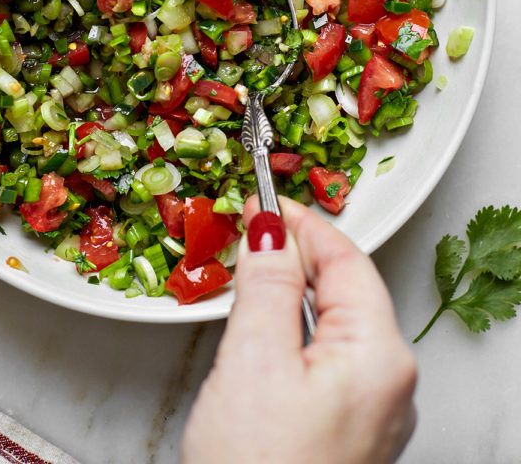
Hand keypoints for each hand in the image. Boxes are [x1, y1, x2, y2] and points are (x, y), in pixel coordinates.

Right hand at [182, 196, 416, 463]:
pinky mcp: (345, 434)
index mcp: (380, 354)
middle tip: (247, 234)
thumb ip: (264, 282)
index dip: (301, 223)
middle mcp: (389, 383)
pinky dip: (291, 335)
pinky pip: (325, 361)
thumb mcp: (252, 359)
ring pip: (331, 325)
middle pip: (344, 290)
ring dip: (289, 294)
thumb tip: (269, 228)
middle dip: (295, 256)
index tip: (261, 201)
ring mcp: (371, 412)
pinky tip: (261, 334)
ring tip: (248, 275)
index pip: (346, 259)